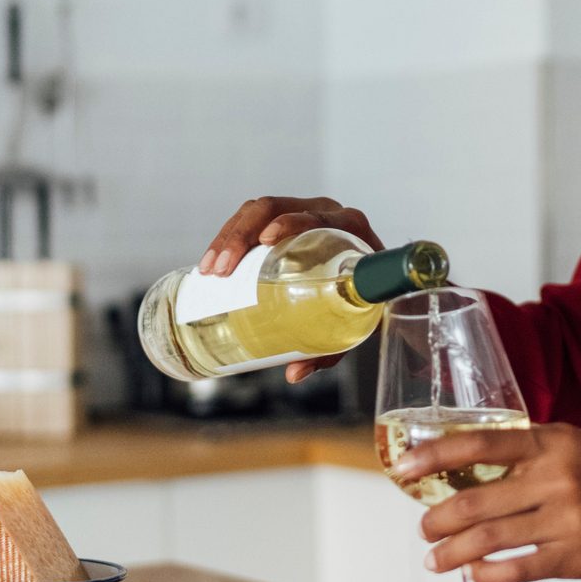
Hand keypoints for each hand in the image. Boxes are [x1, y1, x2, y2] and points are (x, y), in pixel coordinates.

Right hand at [198, 196, 382, 382]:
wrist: (372, 282)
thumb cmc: (365, 299)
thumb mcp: (353, 323)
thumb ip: (328, 349)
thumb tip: (293, 373)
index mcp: (348, 226)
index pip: (314, 215)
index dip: (288, 222)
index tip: (265, 241)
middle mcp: (323, 212)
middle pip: (272, 208)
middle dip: (239, 235)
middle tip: (221, 269)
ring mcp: (300, 212)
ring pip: (254, 212)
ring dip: (226, 237)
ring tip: (208, 270)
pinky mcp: (281, 221)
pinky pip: (249, 221)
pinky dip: (226, 238)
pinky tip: (211, 264)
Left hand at [400, 423, 580, 581]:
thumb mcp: (579, 447)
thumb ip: (531, 457)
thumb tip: (473, 473)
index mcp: (553, 441)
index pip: (479, 443)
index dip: (434, 455)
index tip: (403, 467)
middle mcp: (557, 477)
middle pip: (474, 498)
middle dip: (437, 518)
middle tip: (424, 527)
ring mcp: (568, 520)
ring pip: (489, 539)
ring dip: (452, 553)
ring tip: (435, 559)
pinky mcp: (578, 558)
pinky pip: (518, 570)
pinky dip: (488, 574)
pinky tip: (476, 574)